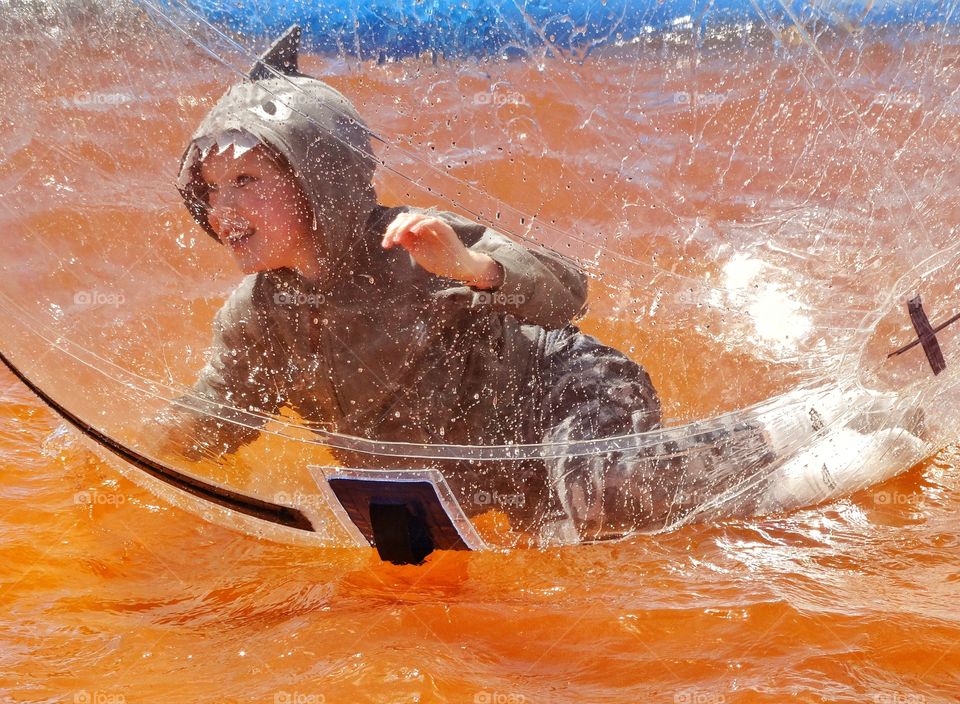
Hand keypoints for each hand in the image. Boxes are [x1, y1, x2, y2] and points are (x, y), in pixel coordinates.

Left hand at [381, 212, 502, 288]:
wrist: (457, 268)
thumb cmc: (440, 262)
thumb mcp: (419, 253)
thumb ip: (409, 243)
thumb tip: (395, 235)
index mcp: (418, 231)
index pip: (401, 223)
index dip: (391, 231)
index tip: (386, 244)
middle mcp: (425, 225)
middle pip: (406, 218)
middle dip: (394, 228)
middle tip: (389, 241)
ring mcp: (435, 226)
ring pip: (417, 217)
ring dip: (405, 226)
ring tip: (398, 237)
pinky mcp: (445, 229)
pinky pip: (432, 222)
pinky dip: (421, 224)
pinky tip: (413, 232)